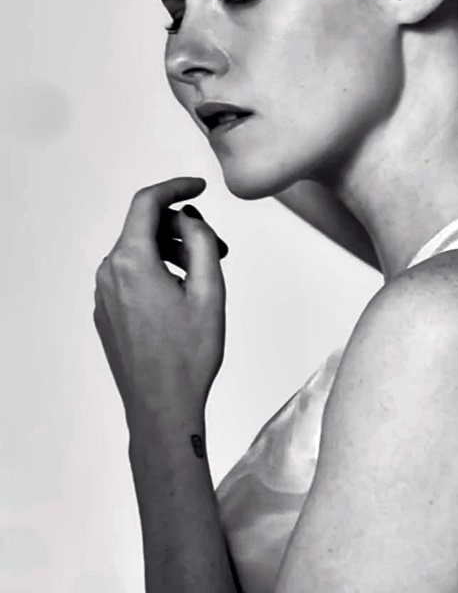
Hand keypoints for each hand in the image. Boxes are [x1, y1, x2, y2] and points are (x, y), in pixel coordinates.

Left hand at [93, 177, 227, 424]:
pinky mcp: (106, 314)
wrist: (161, 406)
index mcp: (131, 262)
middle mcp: (109, 274)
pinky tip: (181, 298)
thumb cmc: (187, 357)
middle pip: (143, 230)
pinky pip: (130, 278)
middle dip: (181, 229)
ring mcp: (104, 295)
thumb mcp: (208, 291)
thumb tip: (190, 219)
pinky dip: (156, 274)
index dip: (175, 188)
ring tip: (203, 278)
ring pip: (138, 255)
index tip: (198, 187)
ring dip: (171, 254)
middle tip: (217, 249)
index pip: (147, 203)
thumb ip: (201, 242)